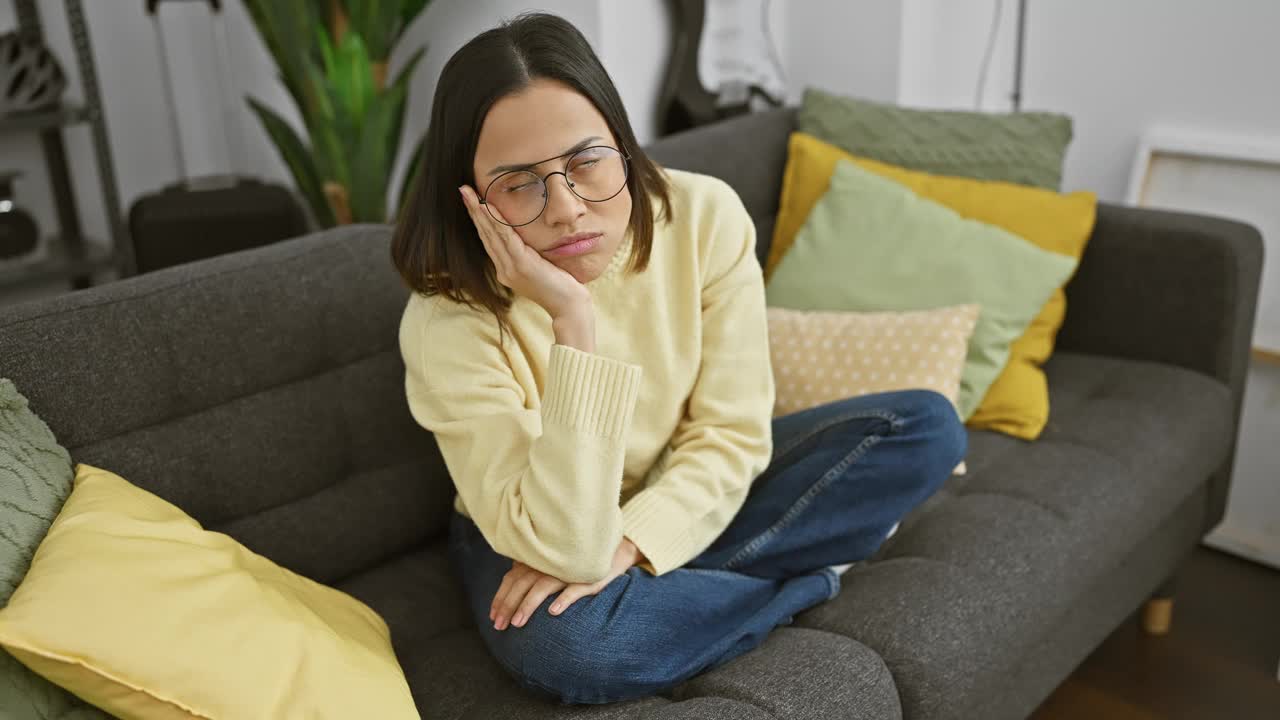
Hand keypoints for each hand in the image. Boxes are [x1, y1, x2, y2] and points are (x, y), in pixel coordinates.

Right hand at [459, 185, 590, 320]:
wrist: (568, 307)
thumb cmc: (560, 288)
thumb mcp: (540, 269)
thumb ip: (529, 256)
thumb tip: (527, 241)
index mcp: (506, 270)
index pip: (489, 240)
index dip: (479, 220)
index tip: (472, 201)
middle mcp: (504, 269)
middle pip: (485, 235)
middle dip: (473, 211)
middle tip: (463, 190)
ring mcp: (510, 268)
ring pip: (491, 234)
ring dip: (479, 212)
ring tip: (469, 194)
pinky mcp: (521, 264)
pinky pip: (505, 238)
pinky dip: (495, 221)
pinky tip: (488, 207)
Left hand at [490, 538, 646, 630]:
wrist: (613, 550)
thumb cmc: (576, 561)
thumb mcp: (551, 563)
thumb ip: (531, 568)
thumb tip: (509, 578)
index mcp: (538, 559)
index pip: (512, 578)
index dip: (500, 597)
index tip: (493, 617)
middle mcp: (549, 562)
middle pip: (522, 583)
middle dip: (508, 605)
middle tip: (499, 626)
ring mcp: (568, 569)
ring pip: (542, 587)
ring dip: (528, 605)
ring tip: (518, 623)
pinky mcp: (588, 576)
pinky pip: (574, 588)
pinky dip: (563, 599)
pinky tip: (553, 612)